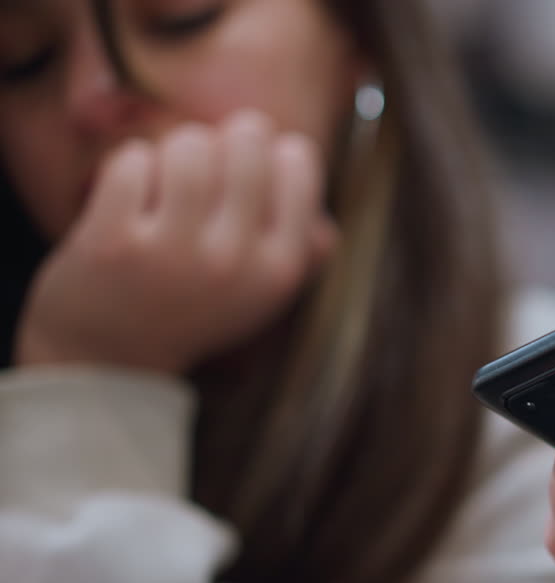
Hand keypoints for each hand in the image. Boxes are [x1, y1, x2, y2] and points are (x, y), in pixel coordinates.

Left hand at [16, 110, 333, 373]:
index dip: (272, 151)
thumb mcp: (267, 288)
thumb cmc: (199, 302)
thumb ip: (308, 249)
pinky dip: (130, 167)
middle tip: (207, 166)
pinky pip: (132, 160)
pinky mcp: (113, 241)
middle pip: (244, 140)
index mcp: (282, 267)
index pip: (298, 159)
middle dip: (223, 140)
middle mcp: (234, 260)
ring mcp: (172, 252)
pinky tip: (131, 197)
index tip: (250, 171)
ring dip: (176, 151)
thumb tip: (325, 218)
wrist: (115, 355)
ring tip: (169, 181)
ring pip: (188, 144)